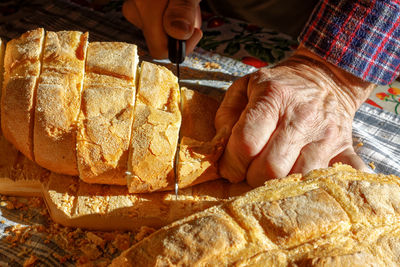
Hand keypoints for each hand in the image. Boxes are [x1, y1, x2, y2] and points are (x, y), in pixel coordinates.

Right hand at [123, 0, 202, 57]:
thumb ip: (183, 9)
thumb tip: (178, 33)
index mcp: (144, 5)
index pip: (159, 50)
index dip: (181, 47)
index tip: (196, 31)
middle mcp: (134, 10)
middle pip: (160, 42)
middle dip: (180, 32)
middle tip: (191, 9)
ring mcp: (135, 10)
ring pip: (160, 33)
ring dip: (178, 23)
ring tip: (184, 2)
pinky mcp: (139, 11)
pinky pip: (158, 25)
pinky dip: (171, 17)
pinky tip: (176, 3)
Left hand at [215, 46, 374, 186]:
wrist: (325, 76)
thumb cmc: (278, 85)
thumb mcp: (244, 87)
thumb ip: (226, 116)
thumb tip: (221, 148)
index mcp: (273, 98)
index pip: (246, 144)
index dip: (231, 164)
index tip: (229, 168)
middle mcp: (302, 117)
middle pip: (271, 168)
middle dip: (252, 177)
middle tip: (250, 171)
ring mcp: (327, 135)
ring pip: (299, 179)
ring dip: (280, 185)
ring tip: (273, 175)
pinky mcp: (345, 147)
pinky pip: (345, 175)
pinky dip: (329, 185)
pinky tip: (313, 185)